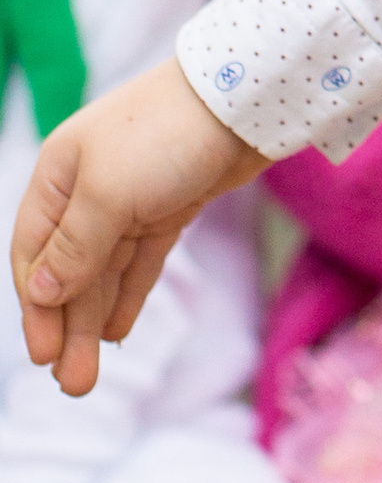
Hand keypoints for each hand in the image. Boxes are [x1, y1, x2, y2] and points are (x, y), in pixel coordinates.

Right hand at [13, 61, 266, 393]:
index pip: (34, 252)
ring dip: (94, 321)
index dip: (37, 307)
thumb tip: (40, 293)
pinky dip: (129, 294)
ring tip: (88, 376)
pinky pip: (140, 260)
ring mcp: (131, 198)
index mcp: (59, 175)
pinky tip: (117, 332)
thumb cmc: (167, 134)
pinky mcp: (170, 206)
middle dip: (68, 327)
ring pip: (104, 271)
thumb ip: (74, 248)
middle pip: (69, 269)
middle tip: (73, 386)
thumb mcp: (109, 194)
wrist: (247, 97)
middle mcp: (88, 188)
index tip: (44, 355)